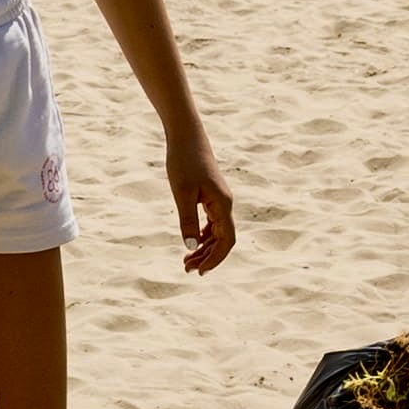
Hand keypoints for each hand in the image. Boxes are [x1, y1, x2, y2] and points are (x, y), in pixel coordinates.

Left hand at [170, 144, 238, 275]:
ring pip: (217, 232)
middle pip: (223, 240)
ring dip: (204, 248)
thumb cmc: (183, 162)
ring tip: (187, 261)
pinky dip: (202, 236)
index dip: (216, 259)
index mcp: (222, 204)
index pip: (227, 240)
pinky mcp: (211, 196)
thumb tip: (190, 248)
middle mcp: (225, 204)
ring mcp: (219, 200)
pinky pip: (211, 223)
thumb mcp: (182, 193)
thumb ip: (187, 221)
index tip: (200, 271)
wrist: (186, 136)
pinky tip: (192, 243)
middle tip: (187, 270)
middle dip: (207, 257)